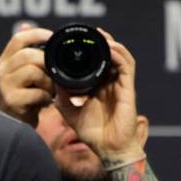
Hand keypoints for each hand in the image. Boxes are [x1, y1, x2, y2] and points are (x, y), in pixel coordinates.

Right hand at [0, 24, 56, 126]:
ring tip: (49, 90)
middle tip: (54, 74)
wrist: (16, 127)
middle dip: (46, 62)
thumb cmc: (25, 98)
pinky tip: (45, 102)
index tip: (52, 37)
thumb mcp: (24, 74)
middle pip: (27, 54)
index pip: (19, 38)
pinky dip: (46, 97)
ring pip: (32, 71)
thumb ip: (27, 53)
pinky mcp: (11, 102)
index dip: (37, 34)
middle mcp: (1, 71)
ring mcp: (4, 86)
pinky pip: (36, 93)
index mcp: (5, 60)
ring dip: (47, 81)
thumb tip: (26, 25)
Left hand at [53, 29, 142, 162]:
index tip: (76, 41)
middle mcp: (110, 83)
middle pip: (109, 55)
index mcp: (98, 87)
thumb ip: (62, 98)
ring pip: (120, 56)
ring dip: (111, 44)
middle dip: (101, 41)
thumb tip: (52, 82)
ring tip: (100, 35)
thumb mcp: (69, 113)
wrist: (109, 149)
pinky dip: (119, 55)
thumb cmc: (94, 134)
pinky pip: (127, 66)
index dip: (90, 50)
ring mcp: (120, 85)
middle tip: (89, 32)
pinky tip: (109, 48)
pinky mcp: (128, 89)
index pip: (96, 63)